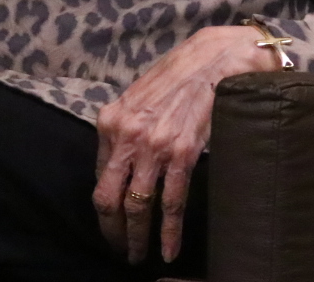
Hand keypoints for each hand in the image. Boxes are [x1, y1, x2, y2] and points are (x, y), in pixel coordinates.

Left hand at [93, 25, 278, 264]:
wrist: (214, 59)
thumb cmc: (177, 75)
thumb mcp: (139, 98)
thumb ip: (126, 129)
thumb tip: (122, 163)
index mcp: (111, 121)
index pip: (99, 175)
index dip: (105, 205)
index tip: (110, 221)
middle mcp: (127, 136)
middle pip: (108, 198)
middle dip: (111, 231)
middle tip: (118, 250)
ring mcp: (154, 147)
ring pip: (137, 206)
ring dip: (137, 238)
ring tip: (138, 255)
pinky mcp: (182, 154)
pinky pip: (171, 203)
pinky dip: (168, 232)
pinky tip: (167, 250)